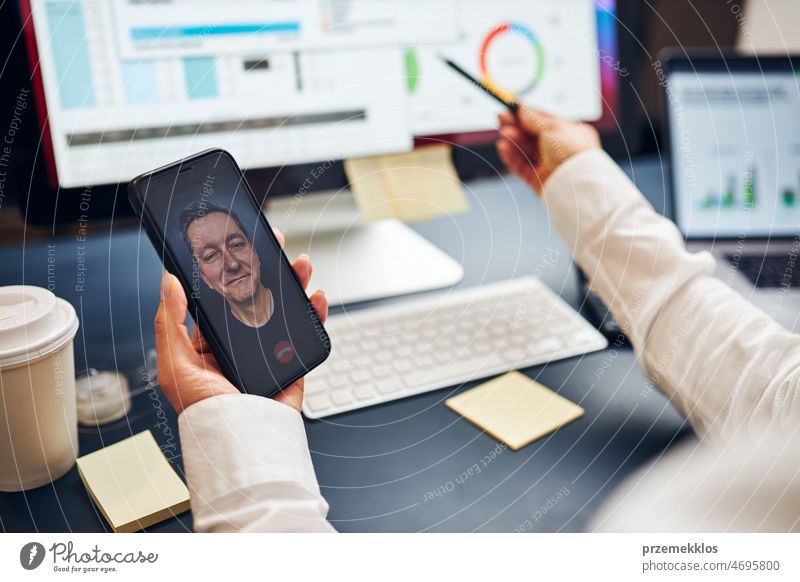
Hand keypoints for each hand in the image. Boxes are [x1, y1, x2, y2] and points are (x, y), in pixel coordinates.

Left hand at [154, 229, 328, 413]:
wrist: (242, 445)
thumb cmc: (204, 414)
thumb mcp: (174, 366)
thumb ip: (169, 323)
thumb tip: (167, 281)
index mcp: (210, 345)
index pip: (223, 300)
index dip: (234, 274)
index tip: (242, 250)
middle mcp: (240, 347)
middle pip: (259, 299)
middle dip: (270, 272)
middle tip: (277, 246)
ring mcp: (269, 355)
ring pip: (285, 311)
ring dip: (295, 285)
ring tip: (301, 265)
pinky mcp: (293, 365)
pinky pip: (306, 334)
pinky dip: (315, 314)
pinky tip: (316, 298)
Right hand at [496, 106, 600, 193]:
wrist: (576, 183)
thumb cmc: (572, 152)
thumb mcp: (553, 128)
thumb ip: (535, 119)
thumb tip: (522, 110)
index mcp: (569, 134)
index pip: (544, 121)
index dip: (527, 114)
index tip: (511, 107)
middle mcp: (559, 149)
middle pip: (532, 136)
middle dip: (516, 127)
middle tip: (500, 118)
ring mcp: (548, 165)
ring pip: (525, 151)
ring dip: (513, 141)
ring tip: (503, 134)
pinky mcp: (537, 180)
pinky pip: (520, 166)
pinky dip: (511, 156)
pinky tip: (503, 147)